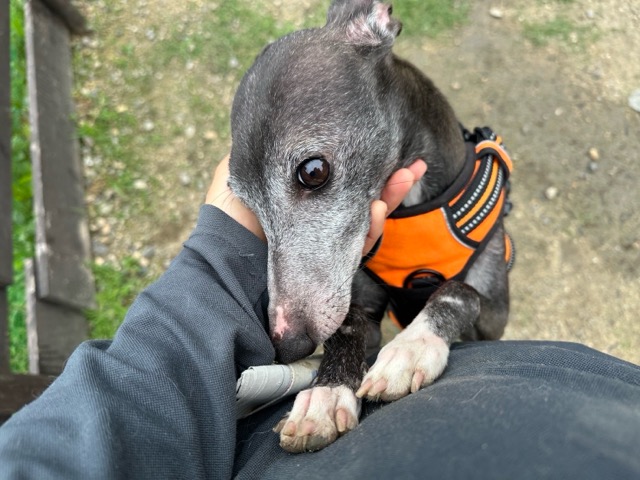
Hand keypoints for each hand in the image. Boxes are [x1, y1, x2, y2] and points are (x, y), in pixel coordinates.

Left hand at [206, 154, 426, 251]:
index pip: (341, 179)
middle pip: (360, 198)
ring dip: (388, 200)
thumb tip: (287, 119)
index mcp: (302, 198)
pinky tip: (377, 208)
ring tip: (402, 179)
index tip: (386, 146)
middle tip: (413, 166)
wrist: (225, 257)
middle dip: (389, 183)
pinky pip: (358, 245)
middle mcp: (316, 219)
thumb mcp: (242, 167)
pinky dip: (372, 227)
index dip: (364, 163)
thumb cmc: (228, 213)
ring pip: (365, 221)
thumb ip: (269, 149)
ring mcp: (323, 242)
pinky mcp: (329, 264)